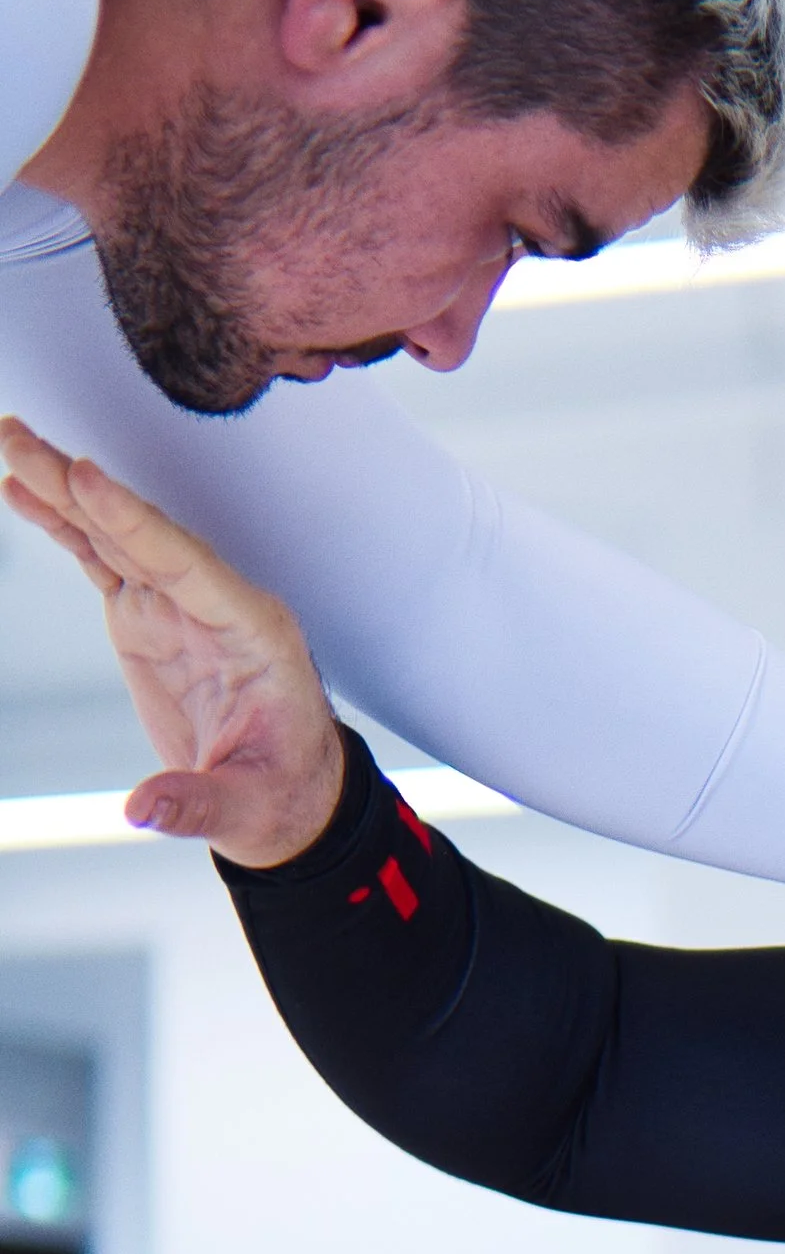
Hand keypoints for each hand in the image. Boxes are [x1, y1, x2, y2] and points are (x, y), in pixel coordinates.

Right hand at [0, 418, 344, 868]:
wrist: (287, 794)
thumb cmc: (281, 792)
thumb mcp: (246, 811)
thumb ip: (194, 807)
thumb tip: (142, 811)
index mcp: (253, 633)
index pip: (187, 564)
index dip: (133, 522)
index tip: (86, 477)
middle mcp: (215, 604)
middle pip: (143, 534)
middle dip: (82, 488)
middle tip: (22, 441)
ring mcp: (178, 605)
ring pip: (115, 535)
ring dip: (62, 491)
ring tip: (10, 442)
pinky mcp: (148, 616)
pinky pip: (101, 559)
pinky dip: (63, 525)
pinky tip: (22, 490)